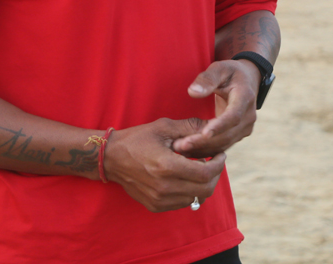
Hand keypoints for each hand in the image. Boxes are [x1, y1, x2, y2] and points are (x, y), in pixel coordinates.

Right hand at [104, 118, 226, 212]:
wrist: (111, 158)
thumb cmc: (138, 138)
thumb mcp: (163, 127)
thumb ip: (189, 127)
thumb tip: (212, 127)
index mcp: (166, 166)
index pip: (205, 173)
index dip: (218, 165)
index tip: (221, 155)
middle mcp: (164, 187)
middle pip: (204, 189)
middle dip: (215, 175)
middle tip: (214, 162)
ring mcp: (159, 200)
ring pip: (196, 198)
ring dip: (204, 184)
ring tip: (200, 168)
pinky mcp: (155, 206)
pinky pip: (183, 203)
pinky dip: (190, 192)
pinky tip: (186, 178)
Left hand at [171, 59, 259, 157]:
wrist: (246, 80)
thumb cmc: (230, 72)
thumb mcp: (219, 69)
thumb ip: (207, 79)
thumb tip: (192, 93)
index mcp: (245, 97)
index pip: (234, 116)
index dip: (219, 126)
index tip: (203, 134)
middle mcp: (248, 116)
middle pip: (227, 135)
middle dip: (203, 142)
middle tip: (179, 145)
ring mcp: (245, 128)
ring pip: (224, 143)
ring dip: (202, 148)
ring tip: (179, 149)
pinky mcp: (238, 135)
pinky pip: (222, 145)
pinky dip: (205, 149)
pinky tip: (188, 150)